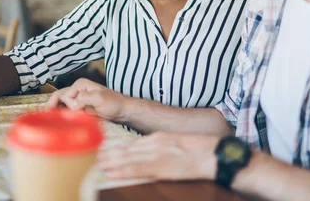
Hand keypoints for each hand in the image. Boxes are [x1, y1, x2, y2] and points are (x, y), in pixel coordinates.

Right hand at [45, 78, 128, 121]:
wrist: (121, 111)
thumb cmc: (113, 103)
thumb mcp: (100, 98)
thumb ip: (84, 98)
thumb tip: (71, 104)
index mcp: (80, 85)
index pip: (63, 95)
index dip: (65, 105)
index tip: (73, 113)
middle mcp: (76, 90)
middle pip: (58, 98)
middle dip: (52, 108)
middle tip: (47, 120)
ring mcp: (77, 98)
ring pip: (60, 104)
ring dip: (56, 112)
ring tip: (52, 123)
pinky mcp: (79, 107)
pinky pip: (65, 110)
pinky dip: (61, 115)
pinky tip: (59, 122)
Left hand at [98, 131, 218, 181]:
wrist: (215, 154)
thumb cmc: (202, 150)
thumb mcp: (180, 144)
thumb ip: (165, 147)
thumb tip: (153, 154)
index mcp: (160, 137)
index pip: (133, 143)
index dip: (117, 147)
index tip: (105, 149)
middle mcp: (155, 143)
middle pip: (127, 149)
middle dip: (110, 154)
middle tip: (94, 157)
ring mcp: (157, 155)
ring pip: (127, 158)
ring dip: (111, 162)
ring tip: (97, 165)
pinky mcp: (161, 167)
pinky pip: (137, 169)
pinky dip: (122, 171)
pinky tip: (111, 173)